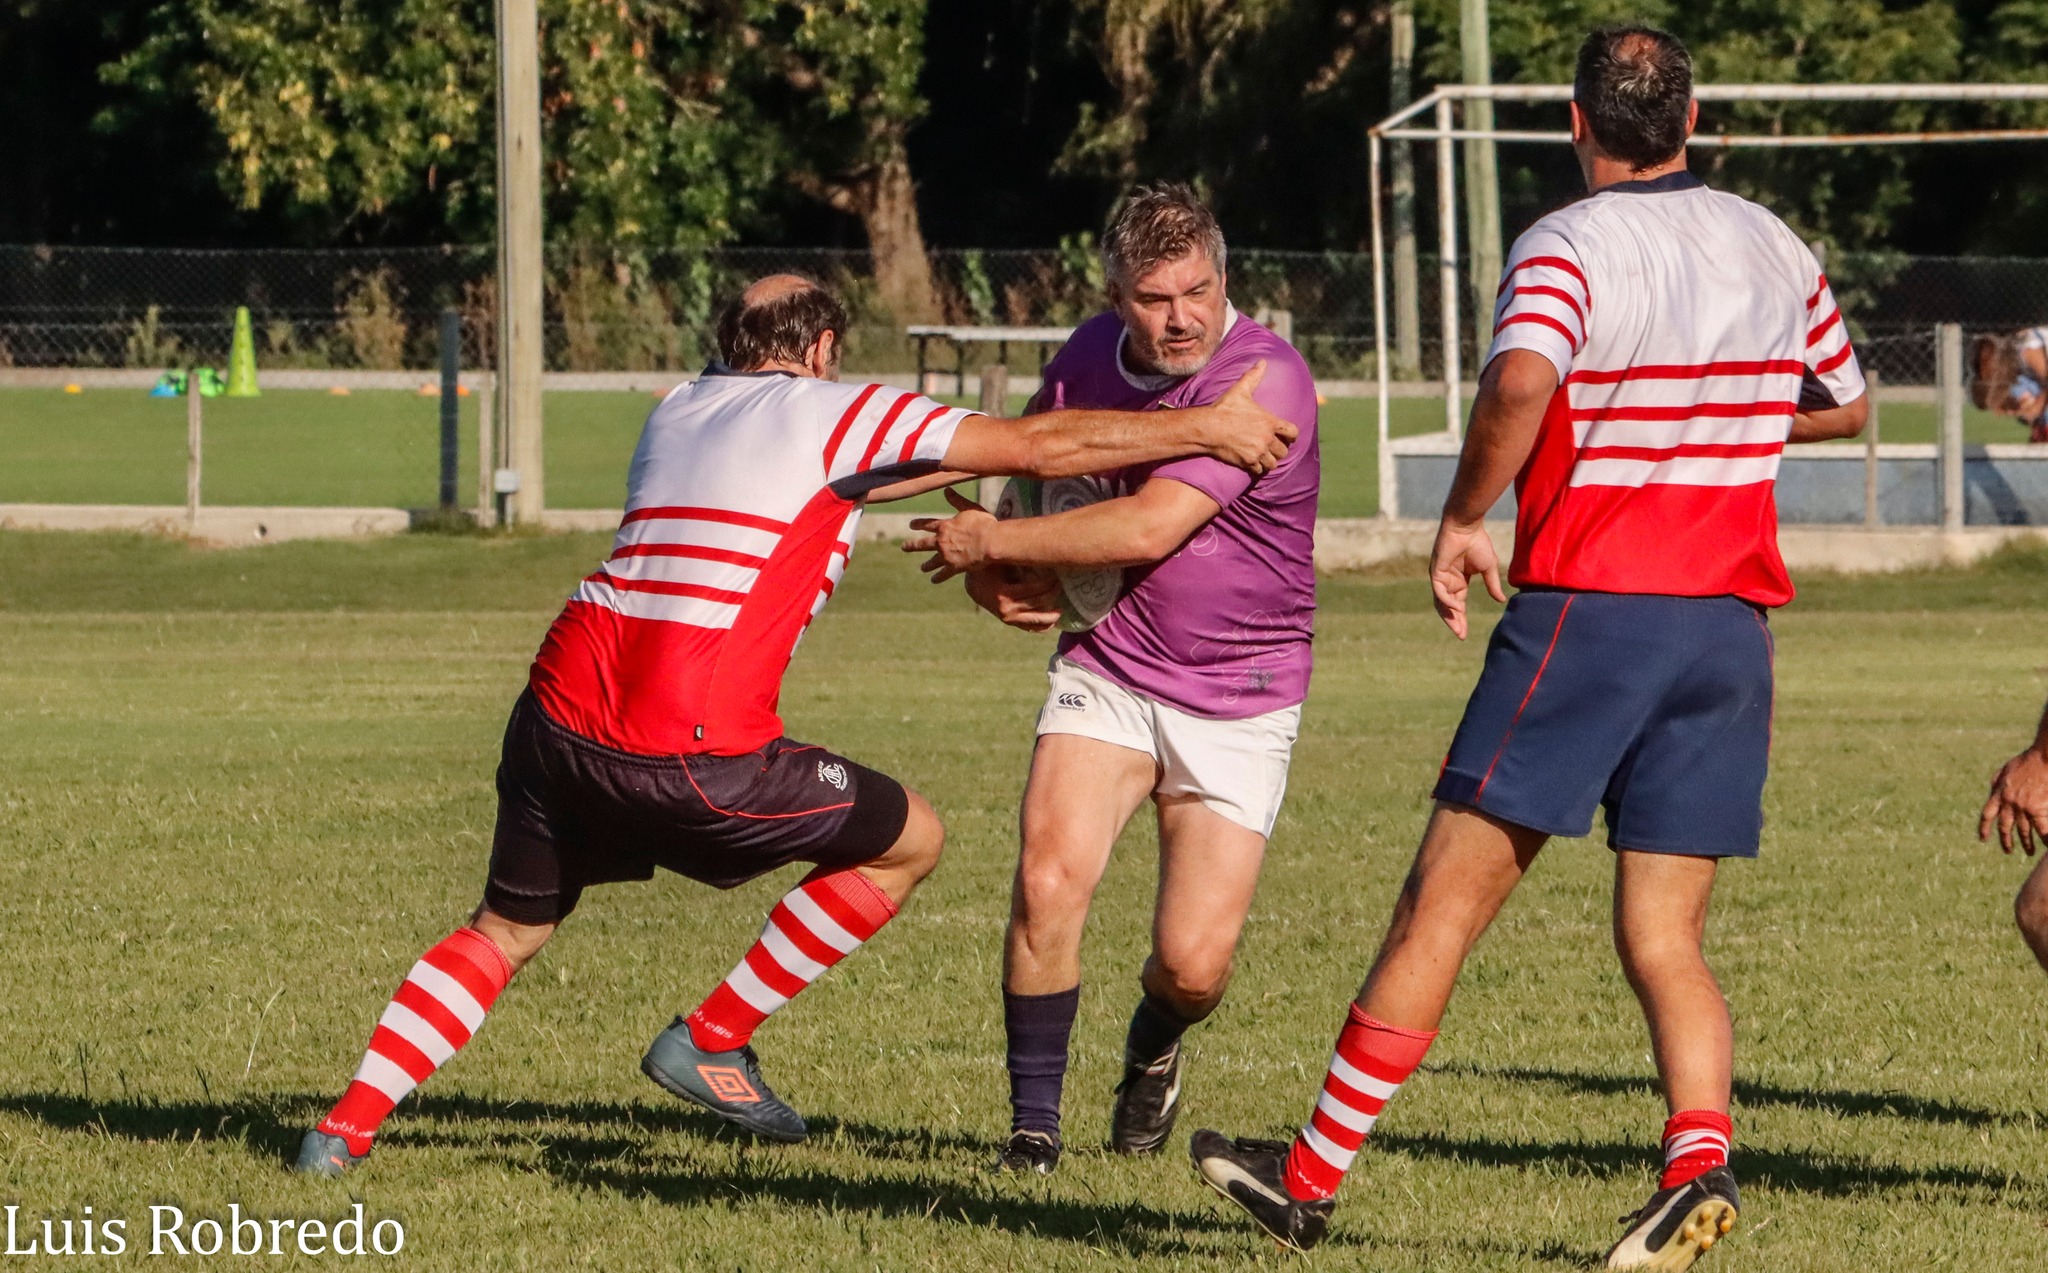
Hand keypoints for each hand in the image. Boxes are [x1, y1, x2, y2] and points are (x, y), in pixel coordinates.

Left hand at [903, 487, 1000, 582]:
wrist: (989, 542)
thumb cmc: (983, 523)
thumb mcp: (969, 508)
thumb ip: (957, 500)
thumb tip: (946, 489)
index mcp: (945, 526)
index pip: (928, 524)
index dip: (919, 524)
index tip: (911, 525)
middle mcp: (941, 541)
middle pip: (923, 544)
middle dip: (912, 545)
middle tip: (904, 547)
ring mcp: (946, 556)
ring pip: (932, 561)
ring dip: (927, 565)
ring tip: (922, 568)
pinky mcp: (954, 568)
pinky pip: (943, 574)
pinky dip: (938, 577)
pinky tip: (934, 580)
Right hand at [965, 566, 1062, 632]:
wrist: (973, 584)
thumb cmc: (988, 568)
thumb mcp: (999, 560)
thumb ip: (1015, 557)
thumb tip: (1038, 546)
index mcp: (1003, 593)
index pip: (1034, 588)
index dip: (1048, 581)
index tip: (1056, 573)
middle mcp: (1005, 609)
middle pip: (1038, 602)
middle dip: (1053, 592)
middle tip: (1061, 583)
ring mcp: (1007, 618)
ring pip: (1036, 620)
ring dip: (1051, 615)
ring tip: (1061, 608)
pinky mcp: (1009, 622)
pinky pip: (1028, 627)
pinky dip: (1042, 626)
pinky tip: (1053, 622)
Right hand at [1199, 361, 1296, 473]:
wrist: (1208, 428)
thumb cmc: (1224, 409)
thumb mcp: (1240, 390)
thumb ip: (1254, 376)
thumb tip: (1263, 361)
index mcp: (1270, 422)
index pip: (1292, 433)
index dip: (1291, 435)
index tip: (1286, 436)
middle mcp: (1267, 438)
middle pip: (1283, 451)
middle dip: (1278, 450)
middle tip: (1271, 448)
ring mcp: (1258, 452)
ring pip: (1273, 463)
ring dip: (1269, 461)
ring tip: (1263, 458)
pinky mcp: (1248, 462)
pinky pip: (1260, 470)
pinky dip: (1258, 468)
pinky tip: (1252, 463)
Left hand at [1429, 518, 1505, 640]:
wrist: (1468, 526)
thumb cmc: (1478, 543)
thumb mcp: (1489, 568)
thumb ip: (1493, 585)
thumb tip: (1501, 601)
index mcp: (1459, 581)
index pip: (1458, 604)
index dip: (1461, 618)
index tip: (1465, 634)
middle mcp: (1448, 581)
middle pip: (1448, 607)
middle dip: (1454, 622)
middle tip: (1461, 635)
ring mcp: (1441, 577)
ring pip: (1441, 602)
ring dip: (1449, 615)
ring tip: (1458, 628)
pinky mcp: (1436, 571)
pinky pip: (1440, 590)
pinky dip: (1447, 600)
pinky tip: (1457, 607)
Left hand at [1980, 746, 2047, 854]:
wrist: (2042, 758)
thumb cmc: (2025, 762)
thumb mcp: (2004, 771)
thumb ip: (1996, 783)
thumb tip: (1992, 790)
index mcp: (1998, 794)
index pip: (1987, 815)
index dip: (1984, 828)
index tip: (1983, 838)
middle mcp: (2008, 804)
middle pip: (2004, 827)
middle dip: (2006, 841)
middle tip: (2008, 851)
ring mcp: (2023, 807)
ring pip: (2023, 831)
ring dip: (2026, 843)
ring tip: (2029, 852)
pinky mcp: (2037, 809)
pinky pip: (2041, 829)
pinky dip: (2043, 839)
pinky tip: (2045, 846)